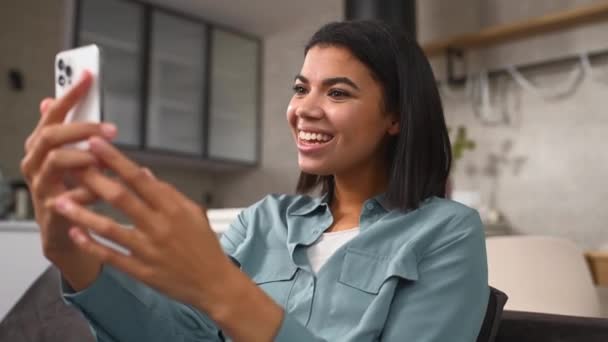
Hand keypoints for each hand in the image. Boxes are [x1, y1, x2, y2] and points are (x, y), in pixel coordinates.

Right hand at [20, 71, 115, 287]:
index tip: (88, 75)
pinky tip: (105, 189)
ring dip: (82, 156)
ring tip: (104, 157)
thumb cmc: (70, 192)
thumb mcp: (71, 159)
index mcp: (41, 148)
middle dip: (80, 128)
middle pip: (49, 135)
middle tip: (110, 128)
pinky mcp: (53, 212)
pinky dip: (89, 191)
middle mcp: (35, 165)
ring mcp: (41, 188)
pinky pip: (69, 197)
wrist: (66, 237)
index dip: (69, 95)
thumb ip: (68, 132)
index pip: (52, 114)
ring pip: (54, 162)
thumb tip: (54, 98)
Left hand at [53, 137, 284, 340]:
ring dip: (82, 214)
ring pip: (109, 228)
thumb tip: (144, 173)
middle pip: (120, 198)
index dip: (115, 160)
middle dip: (92, 179)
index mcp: (173, 208)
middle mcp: (159, 226)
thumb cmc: (205, 246)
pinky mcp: (141, 270)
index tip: (96, 144)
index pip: (139, 178)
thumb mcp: (193, 212)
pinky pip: (111, 256)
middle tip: (70, 165)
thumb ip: (168, 193)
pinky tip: (75, 234)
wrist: (214, 283)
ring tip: (59, 201)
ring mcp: (148, 250)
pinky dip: (91, 245)